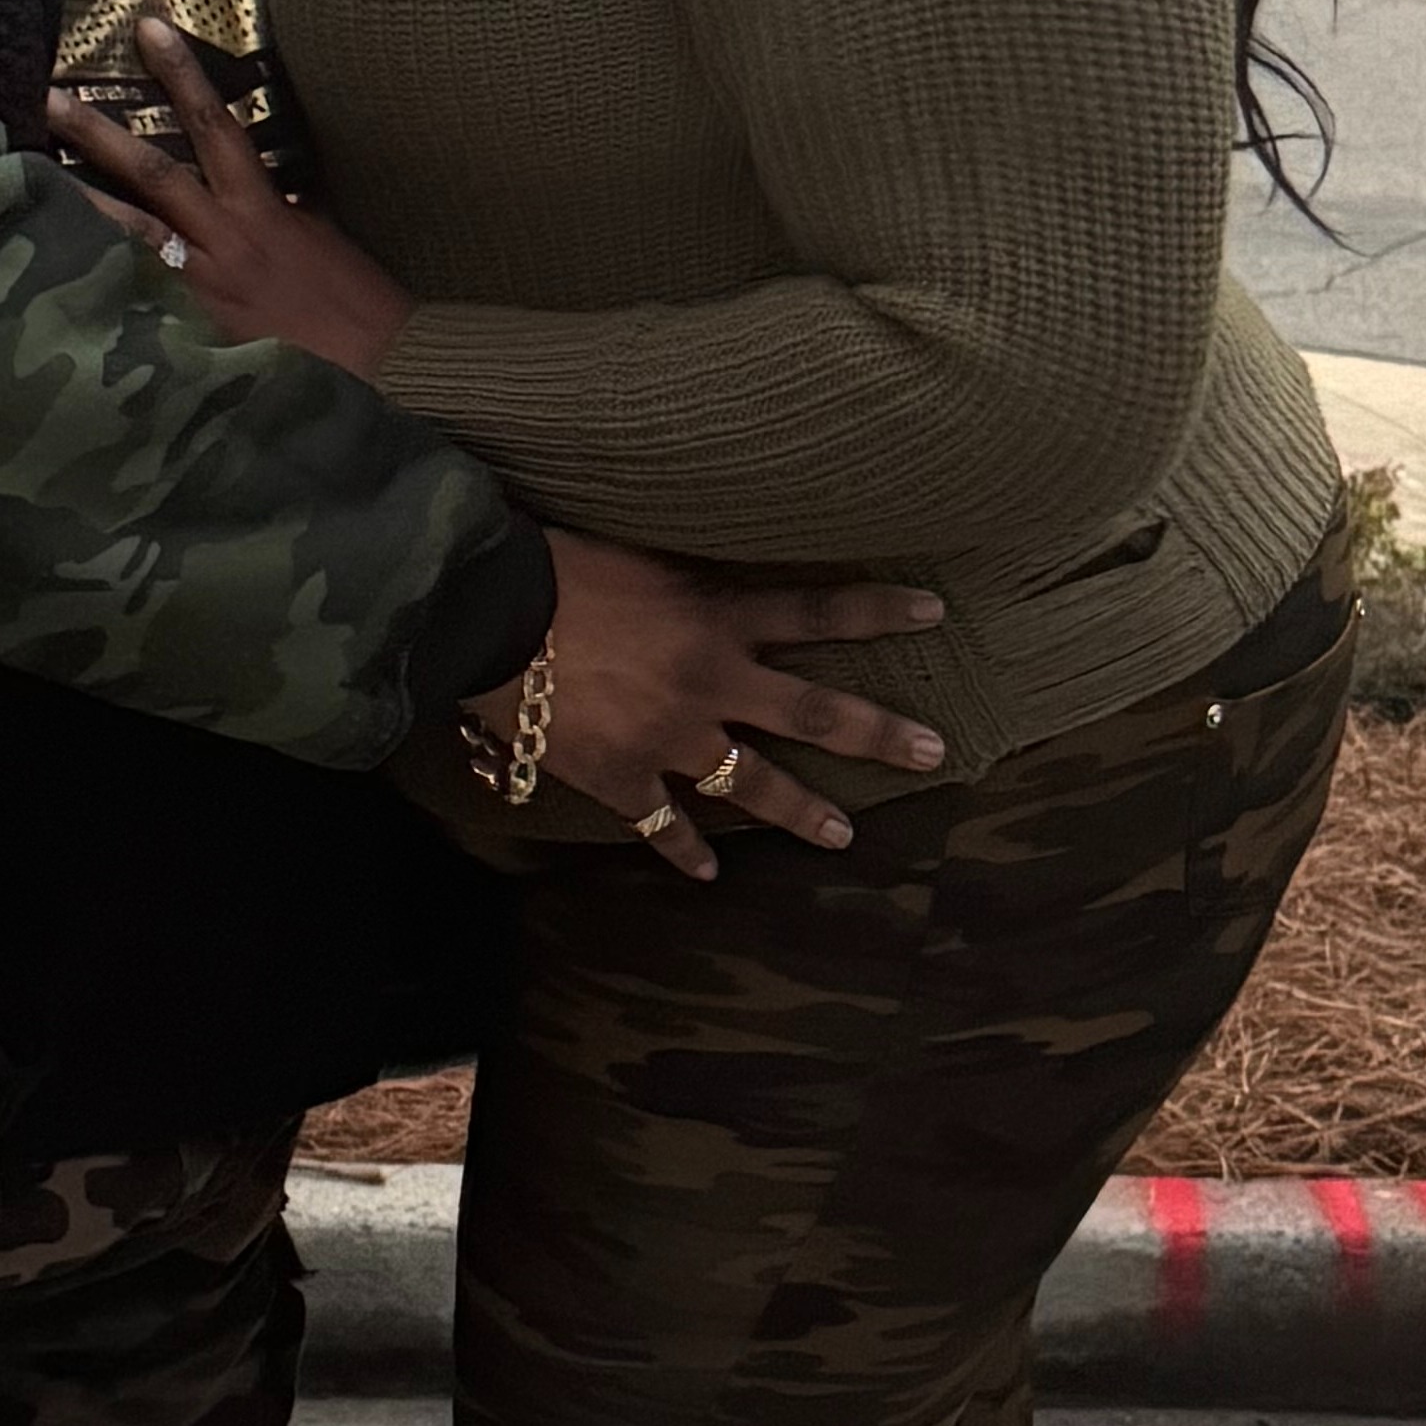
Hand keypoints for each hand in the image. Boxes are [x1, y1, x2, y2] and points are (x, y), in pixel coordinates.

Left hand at [47, 18, 410, 377]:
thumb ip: (283, 208)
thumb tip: (264, 187)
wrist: (386, 365)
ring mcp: (204, 285)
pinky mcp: (196, 330)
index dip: (182, 73)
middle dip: (98, 134)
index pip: (214, 123)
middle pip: (152, 172)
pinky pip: (138, 301)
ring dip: (78, 203)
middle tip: (49, 99)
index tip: (149, 29)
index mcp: (262, 206)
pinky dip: (100, 284)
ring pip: (129, 235)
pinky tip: (55, 274)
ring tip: (30, 177)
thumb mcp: (324, 235)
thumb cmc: (360, 304)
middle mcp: (225, 237)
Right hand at [477, 537, 946, 875]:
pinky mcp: (621, 777)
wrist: (490, 616)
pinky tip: (707, 873)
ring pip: (752, 783)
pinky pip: (661, 824)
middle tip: (932, 752)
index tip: (935, 611)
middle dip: (877, 734)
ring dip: (802, 812)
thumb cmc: (556, 565)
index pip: (817, 610)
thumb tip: (714, 569)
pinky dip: (683, 850)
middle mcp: (709, 683)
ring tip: (843, 836)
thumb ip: (686, 574)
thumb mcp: (639, 552)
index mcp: (715, 618)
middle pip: (813, 713)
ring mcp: (669, 739)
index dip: (878, 609)